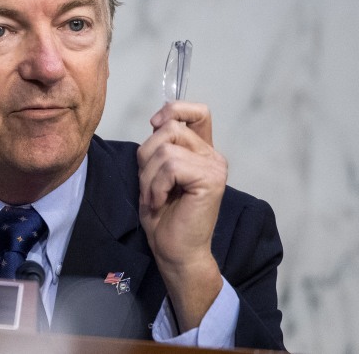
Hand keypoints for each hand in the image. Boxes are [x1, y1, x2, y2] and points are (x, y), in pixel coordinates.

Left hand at [137, 101, 226, 330]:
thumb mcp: (155, 173)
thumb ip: (160, 147)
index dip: (173, 110)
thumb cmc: (164, 217)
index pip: (197, 112)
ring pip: (165, 149)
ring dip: (149, 176)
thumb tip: (157, 120)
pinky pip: (170, 166)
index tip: (154, 125)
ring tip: (155, 197)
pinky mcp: (211, 179)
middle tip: (150, 185)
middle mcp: (212, 156)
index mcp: (201, 152)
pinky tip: (160, 202)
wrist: (175, 252)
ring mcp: (214, 167)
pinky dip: (156, 185)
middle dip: (147, 156)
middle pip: (169, 128)